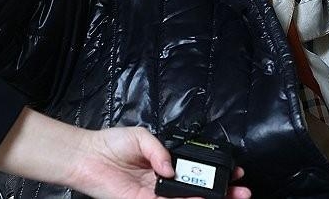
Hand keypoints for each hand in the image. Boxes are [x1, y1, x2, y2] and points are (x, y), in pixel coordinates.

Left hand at [71, 126, 251, 198]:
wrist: (87, 157)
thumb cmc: (111, 144)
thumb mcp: (141, 136)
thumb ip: (160, 150)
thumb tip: (172, 169)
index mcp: (165, 162)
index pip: (195, 169)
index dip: (214, 170)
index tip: (234, 170)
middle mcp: (163, 180)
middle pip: (197, 187)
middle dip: (220, 190)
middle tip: (241, 190)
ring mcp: (155, 194)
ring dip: (209, 198)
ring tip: (230, 196)